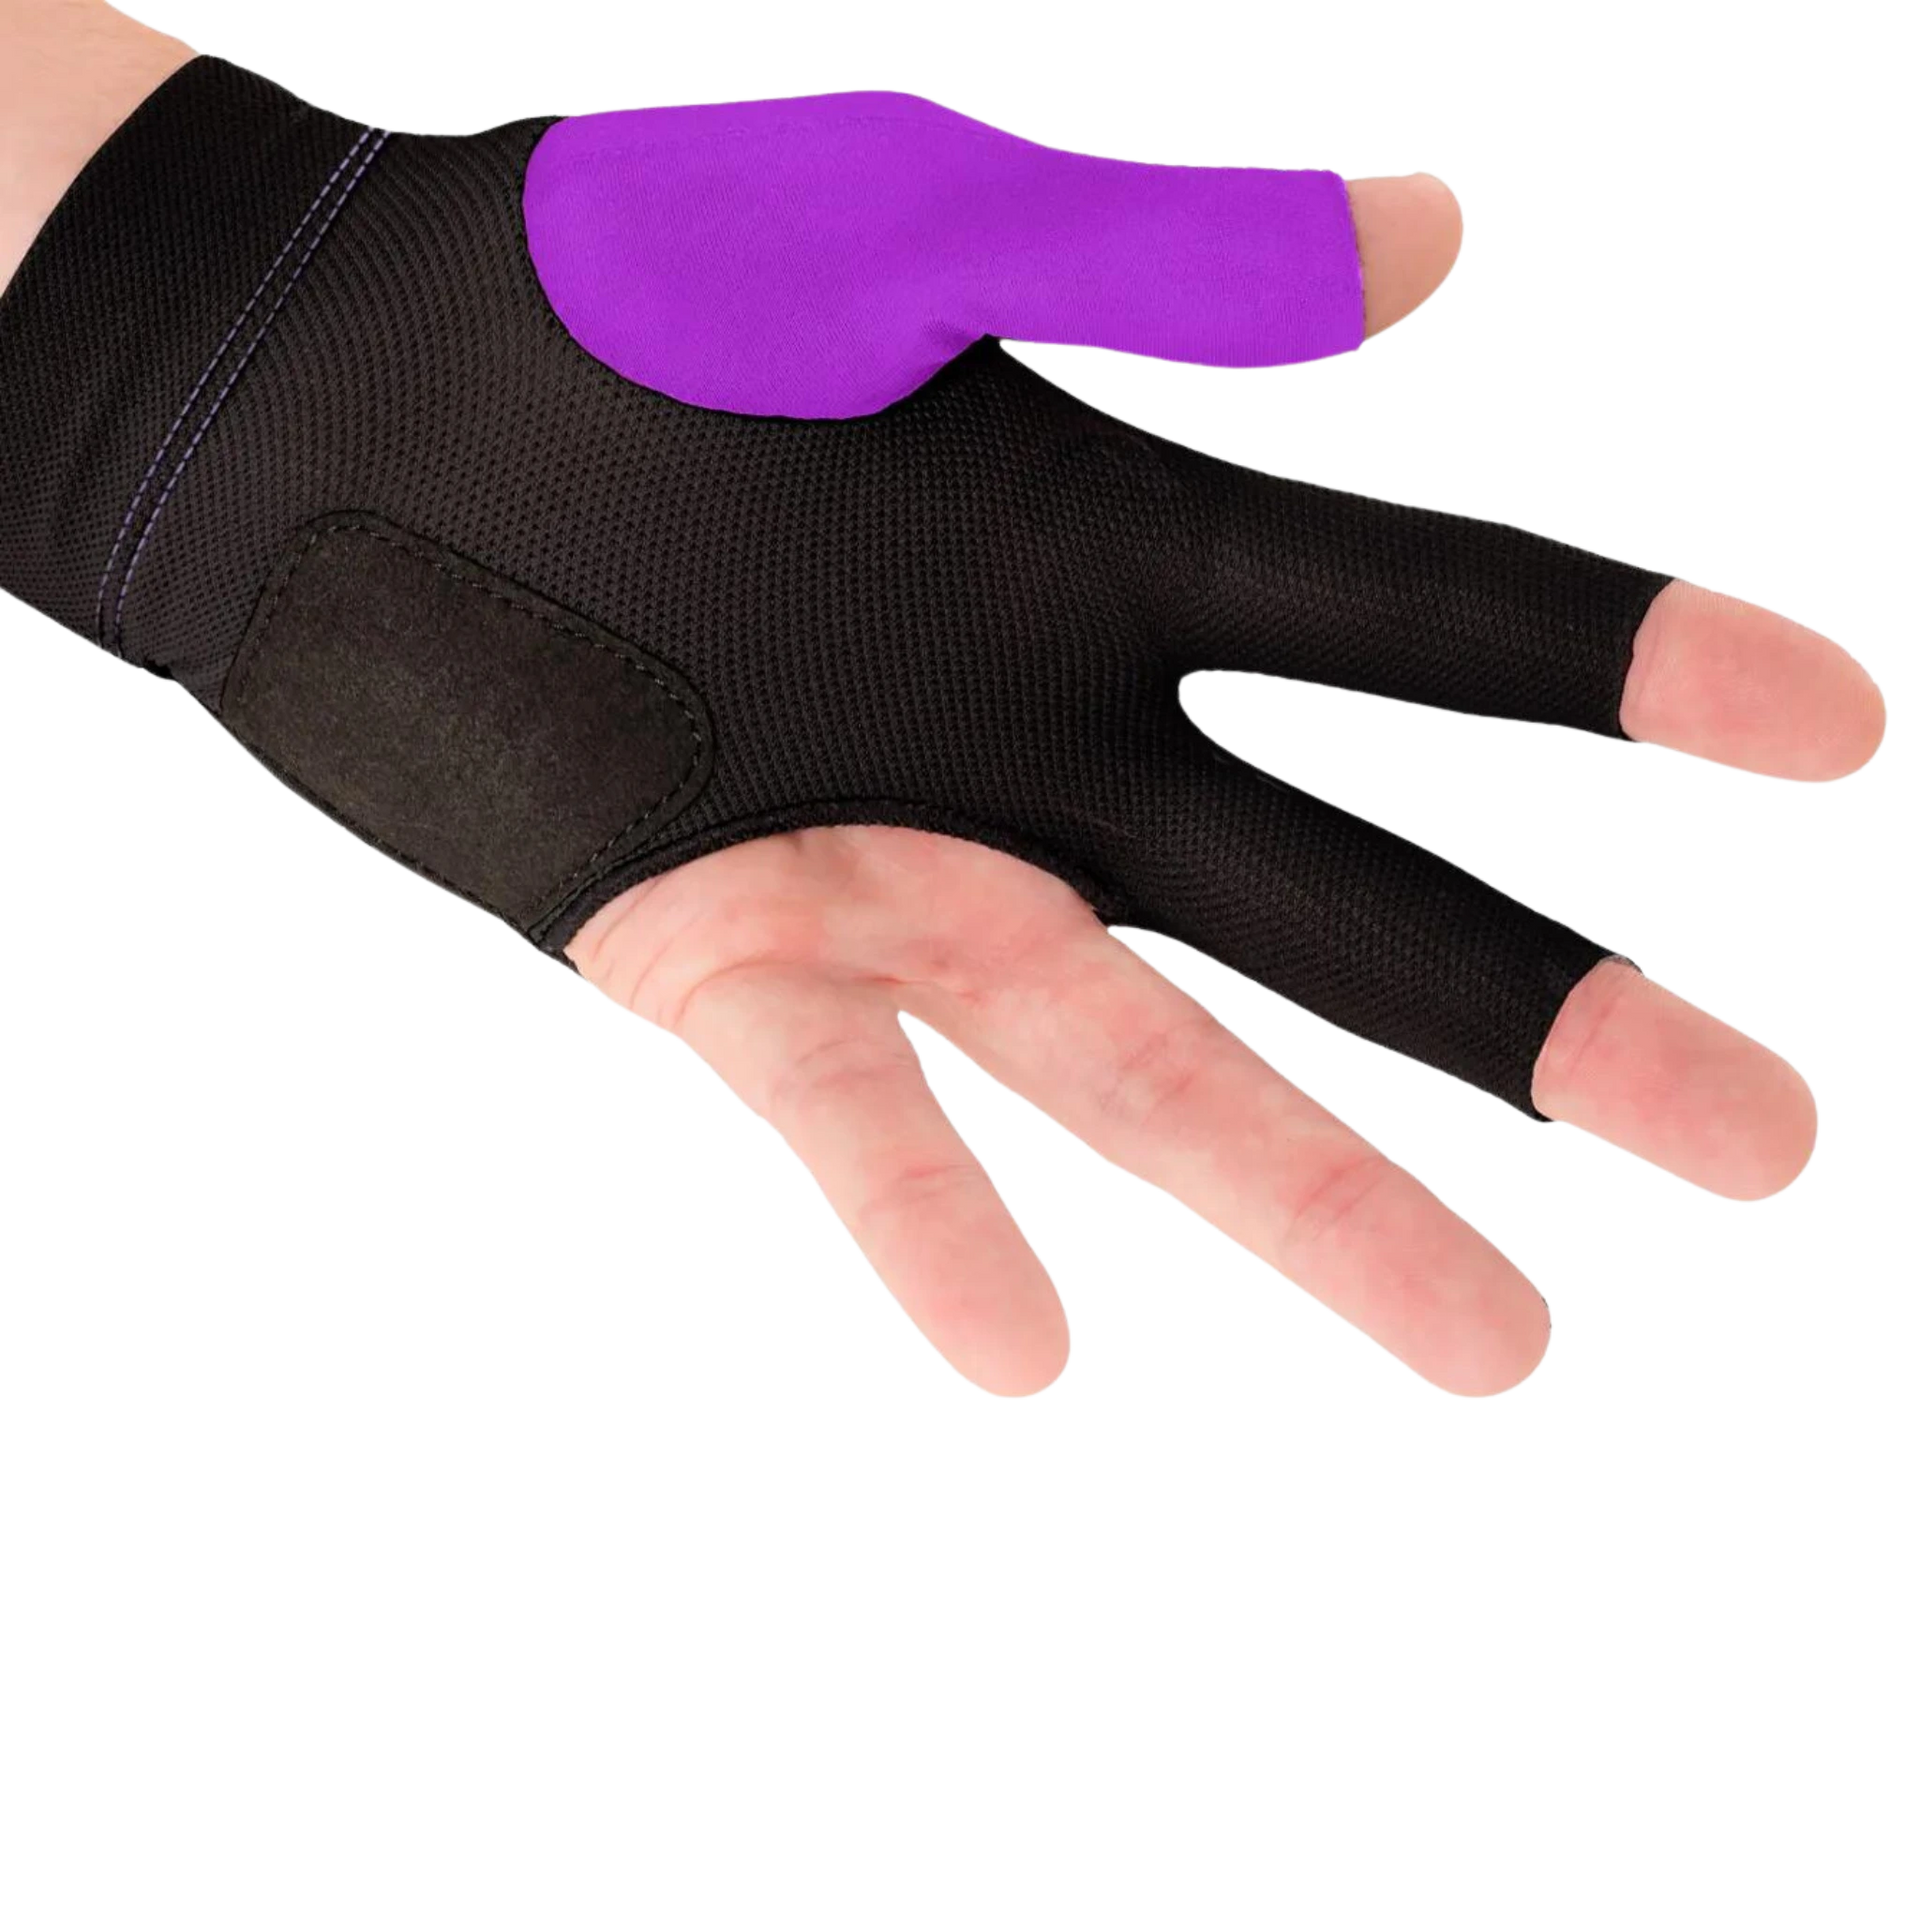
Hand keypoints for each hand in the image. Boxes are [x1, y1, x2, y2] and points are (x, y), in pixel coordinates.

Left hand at [568, 178, 1883, 1401]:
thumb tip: (1444, 236)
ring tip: (1505, 1346)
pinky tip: (1027, 1357)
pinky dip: (933, 1228)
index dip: (1631, 667)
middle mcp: (1041, 751)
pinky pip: (856, 1120)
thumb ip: (1158, 242)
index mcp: (1105, 551)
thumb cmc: (612, 274)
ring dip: (1318, 1205)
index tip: (1842, 728)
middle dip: (1557, 1020)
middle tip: (1773, 1143)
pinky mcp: (725, 962)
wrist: (332, 404)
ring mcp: (896, 874)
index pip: (1421, 613)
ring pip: (1142, 1065)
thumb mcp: (887, 212)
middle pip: (1340, 905)